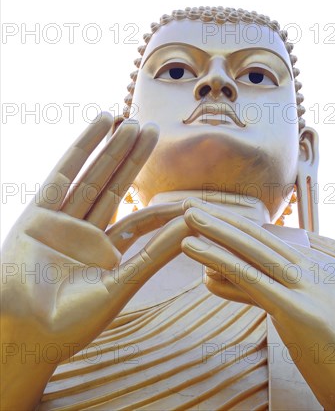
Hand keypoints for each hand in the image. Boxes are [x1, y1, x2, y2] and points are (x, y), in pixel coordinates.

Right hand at [0, 114, 191, 408]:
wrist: (23, 334)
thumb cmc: (70, 323)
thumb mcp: (119, 286)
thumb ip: (152, 256)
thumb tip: (189, 230)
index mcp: (105, 252)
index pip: (139, 221)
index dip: (164, 209)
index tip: (190, 199)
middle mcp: (85, 232)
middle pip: (115, 185)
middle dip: (133, 158)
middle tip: (153, 129)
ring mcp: (62, 221)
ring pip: (93, 175)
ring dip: (112, 148)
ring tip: (131, 122)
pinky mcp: (39, 214)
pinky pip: (63, 174)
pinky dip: (82, 148)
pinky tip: (100, 125)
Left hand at [181, 204, 334, 409]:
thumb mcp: (315, 316)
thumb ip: (281, 293)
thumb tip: (239, 279)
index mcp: (325, 270)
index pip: (273, 244)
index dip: (239, 228)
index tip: (213, 217)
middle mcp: (319, 272)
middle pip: (261, 239)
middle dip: (224, 220)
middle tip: (192, 205)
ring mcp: (311, 290)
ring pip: (254, 251)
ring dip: (217, 231)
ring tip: (187, 217)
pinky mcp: (299, 312)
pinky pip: (252, 280)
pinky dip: (219, 260)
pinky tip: (194, 249)